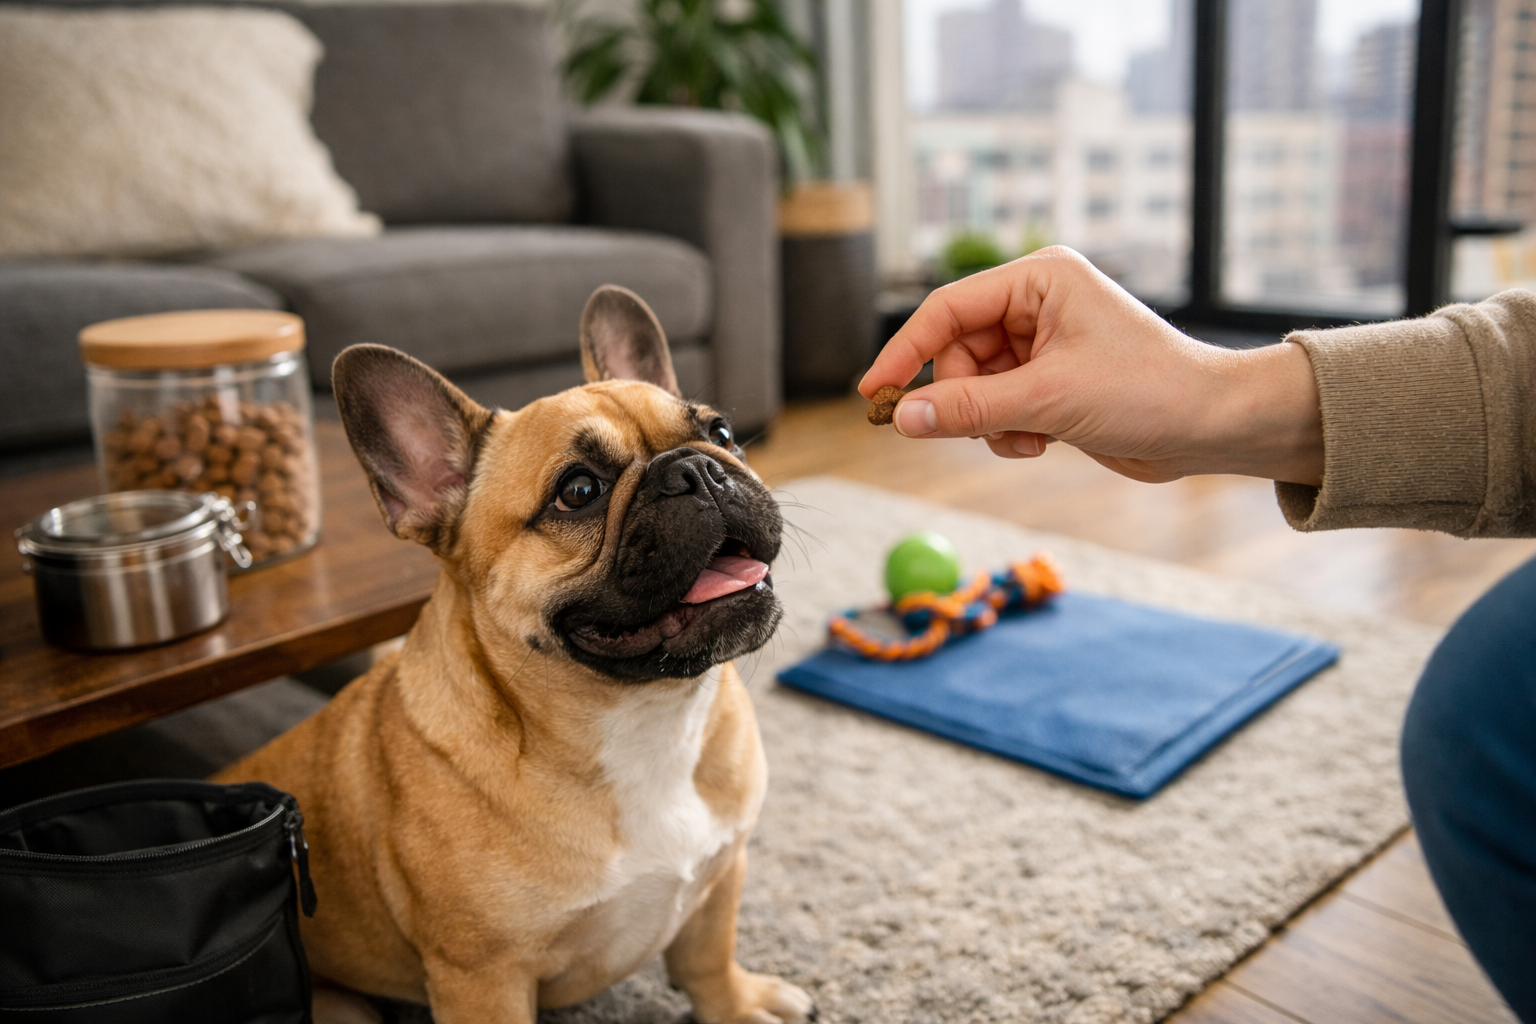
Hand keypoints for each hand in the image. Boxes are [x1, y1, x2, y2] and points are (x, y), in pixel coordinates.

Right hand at [858, 247, 1323, 485]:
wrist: (1212, 426)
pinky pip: (999, 407)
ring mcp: (1044, 344)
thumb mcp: (1048, 400)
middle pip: (957, 353)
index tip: (874, 393)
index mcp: (1039, 279)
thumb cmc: (1148, 391)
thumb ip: (969, 410)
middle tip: (976, 431)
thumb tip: (904, 418)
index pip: (948, 310)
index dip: (906, 352)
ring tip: (1028, 437)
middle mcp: (1038, 303)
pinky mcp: (1052, 382)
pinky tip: (1042, 443)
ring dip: (989, 422)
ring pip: (975, 387)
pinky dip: (1008, 432)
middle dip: (963, 399)